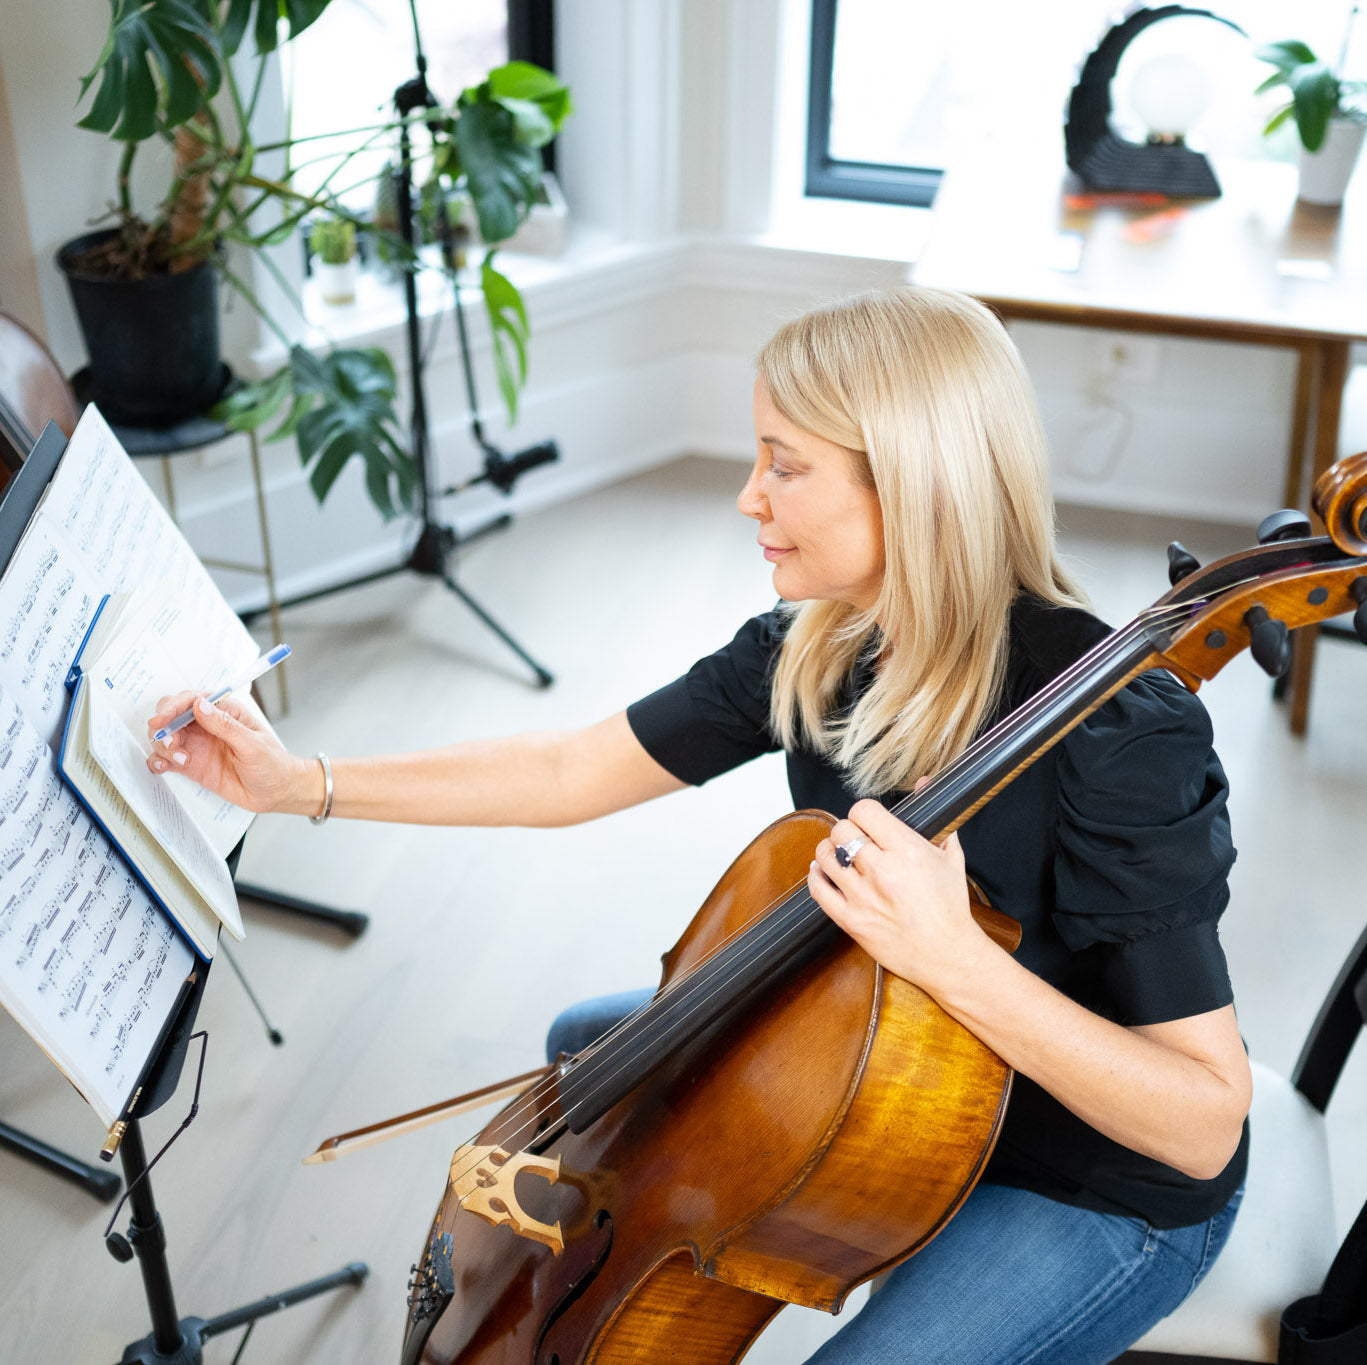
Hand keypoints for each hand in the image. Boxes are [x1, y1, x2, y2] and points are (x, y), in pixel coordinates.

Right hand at [145, 691, 314, 814]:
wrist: (276, 792)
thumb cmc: (272, 764)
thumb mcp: (252, 744)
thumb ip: (225, 726)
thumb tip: (200, 706)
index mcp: (224, 711)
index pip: (190, 700)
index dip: (172, 707)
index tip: (162, 720)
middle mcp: (207, 726)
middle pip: (171, 716)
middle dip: (164, 727)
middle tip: (172, 744)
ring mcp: (197, 745)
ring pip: (165, 737)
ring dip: (163, 746)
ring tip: (180, 759)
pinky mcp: (192, 764)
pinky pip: (166, 759)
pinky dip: (158, 761)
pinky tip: (163, 767)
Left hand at [807, 796, 991, 993]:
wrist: (948, 956)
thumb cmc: (951, 907)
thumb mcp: (951, 858)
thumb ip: (936, 819)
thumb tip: (924, 782)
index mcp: (908, 852)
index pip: (864, 811)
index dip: (864, 812)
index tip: (868, 820)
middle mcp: (883, 872)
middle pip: (841, 830)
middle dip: (848, 830)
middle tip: (856, 839)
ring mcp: (864, 898)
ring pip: (825, 855)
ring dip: (830, 850)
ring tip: (840, 853)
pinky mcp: (851, 921)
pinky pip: (818, 889)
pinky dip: (816, 875)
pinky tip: (824, 870)